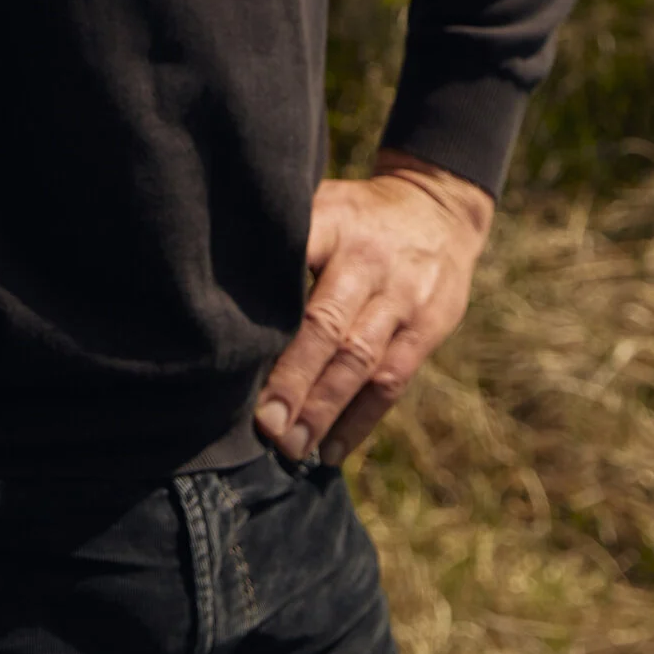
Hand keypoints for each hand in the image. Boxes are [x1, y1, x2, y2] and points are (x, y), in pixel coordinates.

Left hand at [254, 153, 493, 466]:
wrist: (438, 208)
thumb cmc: (357, 215)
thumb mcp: (322, 202)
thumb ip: (285, 238)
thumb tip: (215, 278)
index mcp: (332, 221)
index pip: (293, 258)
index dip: (264, 303)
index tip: (230, 343)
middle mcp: (366, 261)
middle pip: (327, 325)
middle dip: (294, 379)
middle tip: (265, 423)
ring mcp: (401, 297)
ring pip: (360, 361)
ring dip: (325, 410)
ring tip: (293, 447)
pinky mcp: (427, 328)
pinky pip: (392, 382)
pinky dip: (361, 420)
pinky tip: (332, 450)